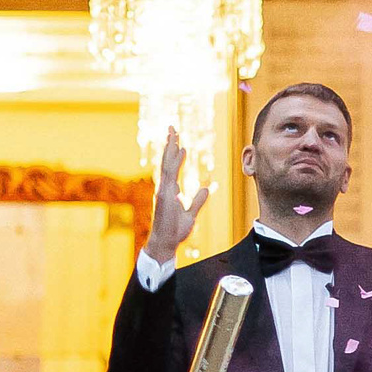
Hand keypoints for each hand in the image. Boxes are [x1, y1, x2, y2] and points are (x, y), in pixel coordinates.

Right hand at [145, 126, 210, 264]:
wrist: (166, 243)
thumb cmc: (175, 231)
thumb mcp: (191, 214)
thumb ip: (198, 201)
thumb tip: (206, 188)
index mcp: (170, 191)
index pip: (172, 168)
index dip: (176, 155)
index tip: (180, 143)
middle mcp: (165, 187)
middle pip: (167, 161)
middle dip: (170, 144)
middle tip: (173, 128)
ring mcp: (164, 190)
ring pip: (167, 164)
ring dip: (171, 148)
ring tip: (174, 133)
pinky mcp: (166, 195)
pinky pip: (171, 174)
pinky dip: (175, 161)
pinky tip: (180, 150)